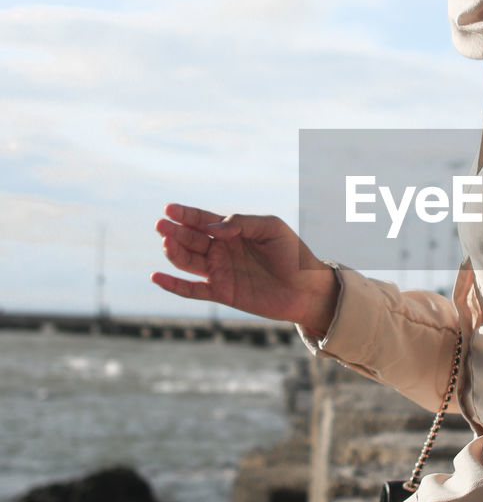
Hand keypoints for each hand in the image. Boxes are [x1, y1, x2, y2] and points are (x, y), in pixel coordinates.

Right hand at [151, 203, 339, 334]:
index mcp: (232, 232)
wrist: (307, 287)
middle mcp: (222, 250)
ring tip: (166, 243)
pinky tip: (156, 276)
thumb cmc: (292, 254)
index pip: (203, 220)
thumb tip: (214, 229)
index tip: (169, 208)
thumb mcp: (272, 228)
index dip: (185, 214)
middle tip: (161, 225)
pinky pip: (193, 290)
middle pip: (191, 239)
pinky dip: (173, 285)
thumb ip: (243, 223)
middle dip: (175, 231)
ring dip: (174, 253)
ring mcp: (220, 272)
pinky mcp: (222, 293)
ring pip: (188, 262)